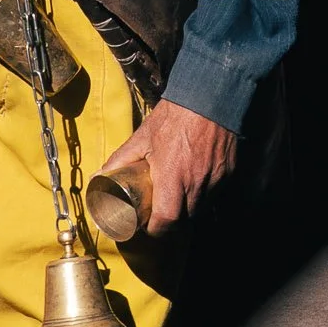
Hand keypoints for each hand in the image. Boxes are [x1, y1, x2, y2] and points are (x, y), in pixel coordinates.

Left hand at [99, 98, 237, 231]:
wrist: (210, 97)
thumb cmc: (174, 116)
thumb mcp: (142, 137)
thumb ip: (121, 159)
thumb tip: (99, 175)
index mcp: (172, 177)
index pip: (166, 221)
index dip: (156, 229)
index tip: (148, 225)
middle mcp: (195, 183)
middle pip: (184, 221)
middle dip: (170, 222)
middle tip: (159, 213)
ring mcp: (214, 180)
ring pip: (200, 209)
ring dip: (187, 210)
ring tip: (175, 199)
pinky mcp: (228, 174)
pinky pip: (214, 194)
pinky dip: (203, 196)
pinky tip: (193, 184)